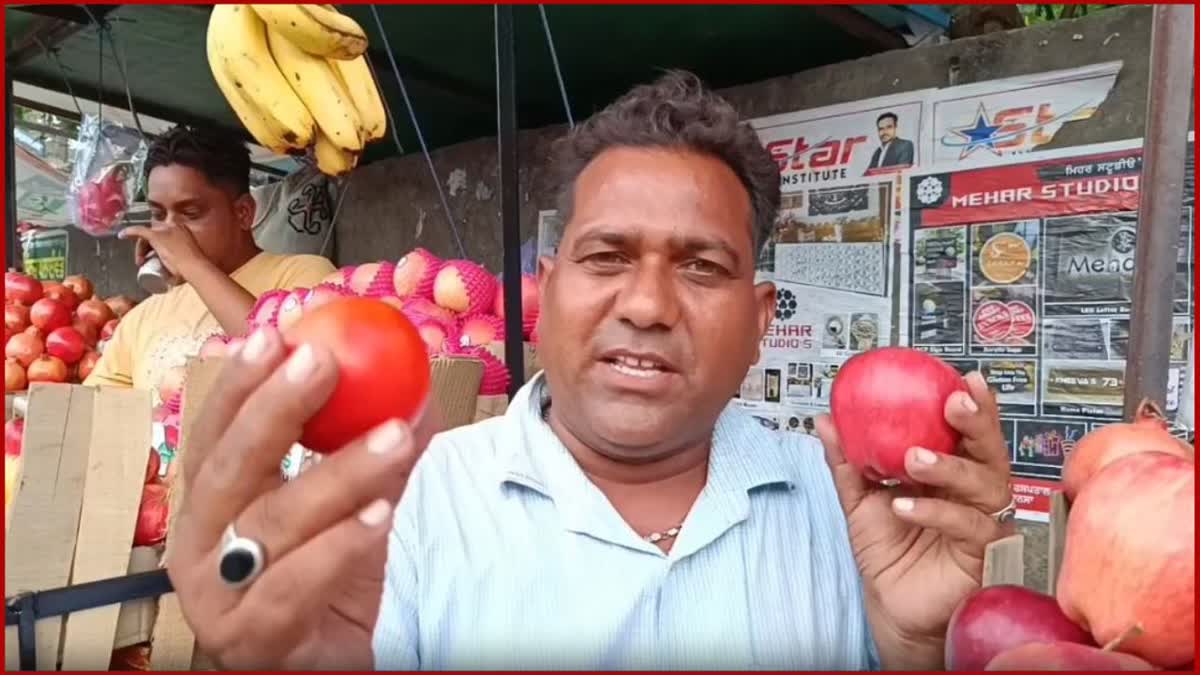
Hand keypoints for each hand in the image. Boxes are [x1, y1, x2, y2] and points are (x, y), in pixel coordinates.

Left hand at [119, 223, 206, 279]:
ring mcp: (165, 230)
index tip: (154, 255)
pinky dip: (129, 232)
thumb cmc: (196, 269)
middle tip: (145, 261)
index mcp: (183, 230)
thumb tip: (178, 277)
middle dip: (147, 247)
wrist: (195, 268)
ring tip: (141, 262)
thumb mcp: (190, 260)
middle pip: (154, 233)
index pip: (164, 233)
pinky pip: (138, 231)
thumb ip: (186, 263)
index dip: (156, 244)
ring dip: (141, 248)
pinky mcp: (156, 235)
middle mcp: (174, 226)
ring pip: (146, 235)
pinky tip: (122, 236)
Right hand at [166, 327, 438, 668]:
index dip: (239, 382)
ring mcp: (217, 597)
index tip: (273, 333)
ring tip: (393, 436)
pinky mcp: (250, 641)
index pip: (214, 432)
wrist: (331, 659)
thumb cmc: (330, 578)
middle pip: (229, 468)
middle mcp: (198, 545)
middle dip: (274, 409)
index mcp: (211, 502)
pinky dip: (338, 547)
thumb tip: (415, 387)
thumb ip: (380, 452)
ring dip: (337, 473)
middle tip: (323, 362)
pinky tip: (379, 515)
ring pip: (272, 523)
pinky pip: (293, 588)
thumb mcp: (357, 504)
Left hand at [814, 371, 1013, 667]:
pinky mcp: (983, 555)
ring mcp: (984, 523)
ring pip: (984, 485)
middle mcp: (976, 493)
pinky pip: (968, 527)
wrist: (891, 606)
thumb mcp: (860, 500)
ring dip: (948, 467)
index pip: (969, 433)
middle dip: (977, 423)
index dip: (974, 405)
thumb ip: (848, 461)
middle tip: (955, 403)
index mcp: (953, 472)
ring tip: (914, 458)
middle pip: (990, 451)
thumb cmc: (887, 550)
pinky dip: (936, 512)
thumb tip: (824, 419)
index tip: (964, 378)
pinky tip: (903, 507)